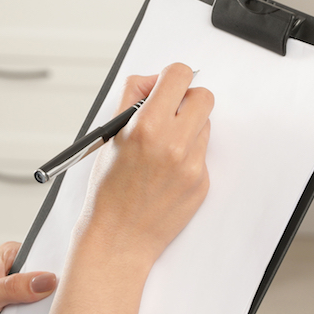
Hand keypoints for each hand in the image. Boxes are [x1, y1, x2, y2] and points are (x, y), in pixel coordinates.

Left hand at [0, 241, 57, 313]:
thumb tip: (45, 280)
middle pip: (46, 280)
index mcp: (9, 256)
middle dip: (51, 293)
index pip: (42, 255)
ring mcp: (17, 294)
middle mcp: (14, 272)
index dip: (56, 267)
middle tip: (59, 305)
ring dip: (43, 313)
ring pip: (42, 301)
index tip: (67, 280)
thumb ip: (12, 287)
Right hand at [78, 64, 213, 267]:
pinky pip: (203, 154)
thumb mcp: (110, 135)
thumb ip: (132, 97)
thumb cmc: (108, 189)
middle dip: (187, 100)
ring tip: (163, 149)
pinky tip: (167, 173)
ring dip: (189, 129)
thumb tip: (155, 79)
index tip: (166, 87)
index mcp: (146, 126)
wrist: (118, 238)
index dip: (171, 78)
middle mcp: (173, 143)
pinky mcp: (202, 183)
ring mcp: (192, 165)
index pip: (178, 75)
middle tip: (171, 113)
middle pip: (203, 96)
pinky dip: (188, 156)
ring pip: (205, 125)